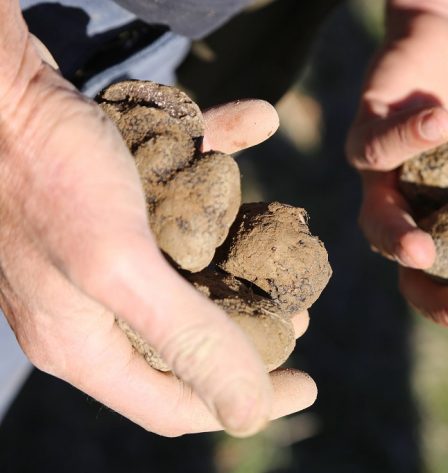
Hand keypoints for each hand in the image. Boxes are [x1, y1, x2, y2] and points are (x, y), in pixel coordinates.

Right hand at [0, 35, 314, 436]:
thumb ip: (185, 336)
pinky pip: (174, 193)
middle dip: (247, 335)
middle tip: (298, 318)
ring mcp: (95, 254)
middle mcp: (87, 308)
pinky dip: (214, 166)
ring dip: (237, 262)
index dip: (245, 399)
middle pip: (182, 344)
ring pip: (182, 274)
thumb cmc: (45, 169)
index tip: (307, 383)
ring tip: (282, 254)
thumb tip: (250, 413)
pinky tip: (257, 123)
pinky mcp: (106, 203)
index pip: (174, 404)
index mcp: (82, 342)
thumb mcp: (119, 266)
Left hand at [346, 7, 447, 342]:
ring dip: (397, 240)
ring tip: (425, 251)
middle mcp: (423, 221)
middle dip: (442, 305)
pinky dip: (406, 140)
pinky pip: (374, 147)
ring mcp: (390, 181)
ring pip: (376, 223)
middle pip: (418, 283)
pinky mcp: (370, 133)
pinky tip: (445, 125)